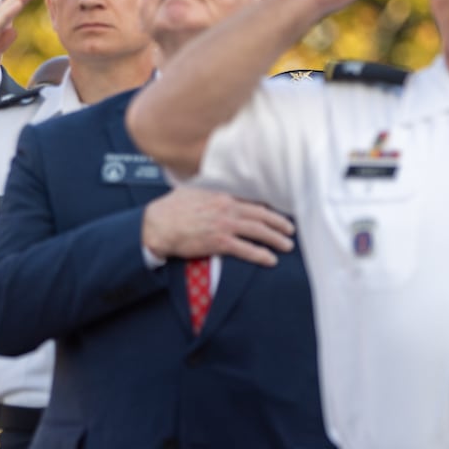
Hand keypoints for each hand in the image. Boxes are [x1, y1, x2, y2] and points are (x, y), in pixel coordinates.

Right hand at [142, 186, 294, 266]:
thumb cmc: (170, 209)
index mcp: (221, 195)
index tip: (277, 212)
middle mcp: (227, 208)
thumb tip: (210, 188)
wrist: (157, 225)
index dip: (267, 208)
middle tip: (290, 229)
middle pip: (261, 214)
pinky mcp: (219, 242)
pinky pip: (246, 249)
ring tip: (287, 245)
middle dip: (279, 222)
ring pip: (259, 231)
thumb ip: (206, 191)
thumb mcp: (191, 191)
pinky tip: (270, 259)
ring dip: (276, 238)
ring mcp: (224, 225)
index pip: (251, 200)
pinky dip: (261, 254)